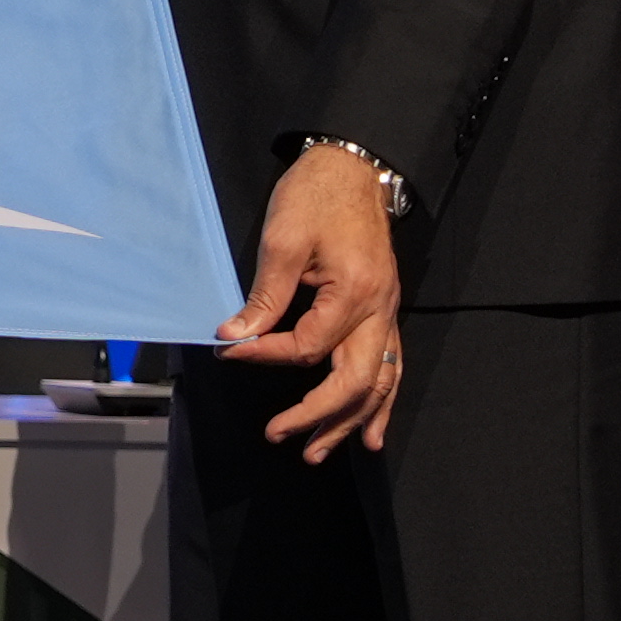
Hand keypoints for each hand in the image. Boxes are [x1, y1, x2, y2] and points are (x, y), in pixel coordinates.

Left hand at [220, 143, 409, 460]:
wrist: (352, 169)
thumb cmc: (316, 197)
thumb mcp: (283, 240)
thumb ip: (264, 296)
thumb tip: (234, 337)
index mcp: (353, 294)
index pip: (307, 347)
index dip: (266, 357)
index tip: (230, 353)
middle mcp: (379, 311)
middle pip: (355, 382)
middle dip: (319, 416)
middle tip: (281, 437)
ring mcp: (387, 314)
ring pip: (379, 383)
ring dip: (351, 421)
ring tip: (319, 452)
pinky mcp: (384, 312)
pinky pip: (389, 367)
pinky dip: (378, 402)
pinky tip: (369, 431)